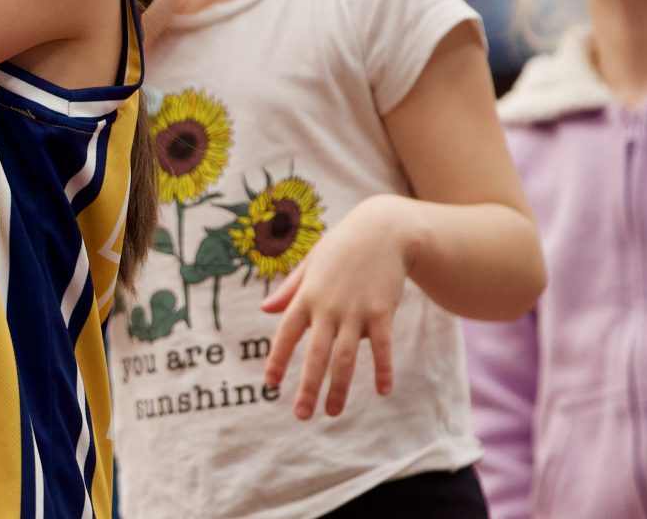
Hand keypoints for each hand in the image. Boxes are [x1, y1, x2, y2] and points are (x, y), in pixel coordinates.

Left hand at [260, 196, 409, 418]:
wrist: (382, 231)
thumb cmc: (341, 248)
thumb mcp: (310, 265)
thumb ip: (288, 290)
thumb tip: (264, 310)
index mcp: (307, 296)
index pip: (286, 334)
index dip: (277, 359)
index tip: (269, 384)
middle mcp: (328, 307)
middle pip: (315, 354)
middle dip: (308, 387)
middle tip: (301, 415)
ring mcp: (356, 311)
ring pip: (345, 357)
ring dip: (339, 387)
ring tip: (332, 412)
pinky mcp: (382, 312)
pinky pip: (382, 347)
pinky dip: (382, 369)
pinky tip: (382, 390)